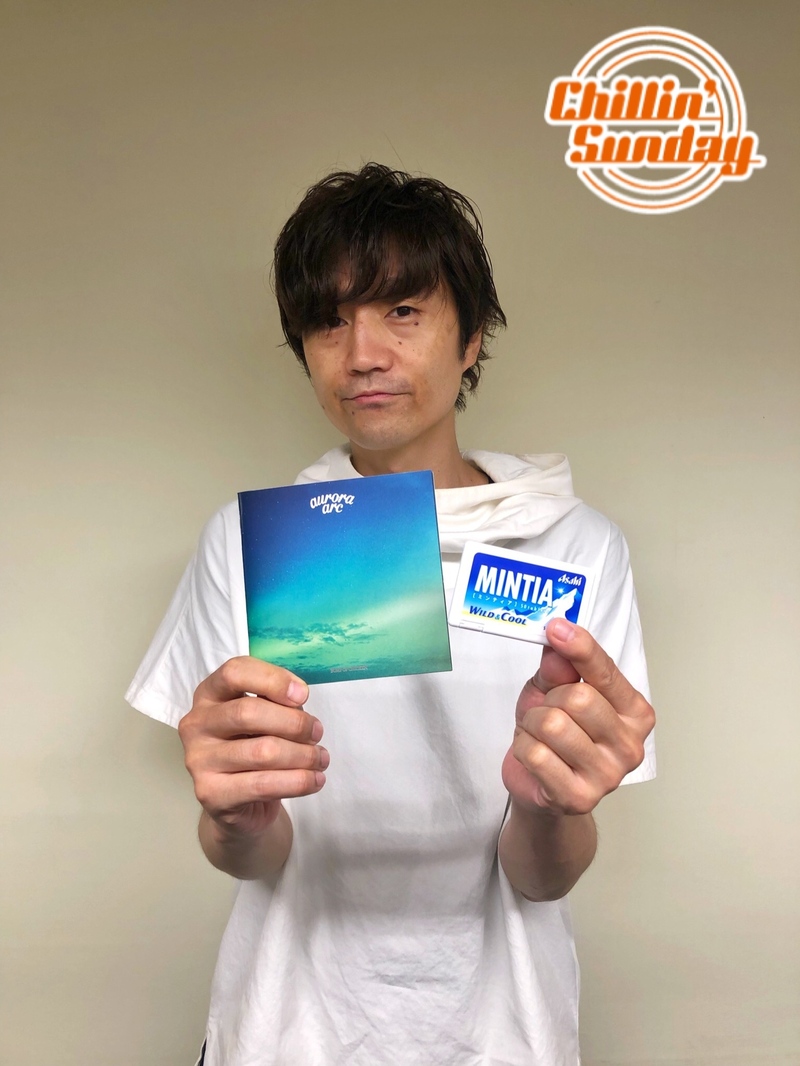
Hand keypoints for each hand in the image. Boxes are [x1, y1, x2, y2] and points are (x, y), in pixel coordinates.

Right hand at [178, 656, 327, 836]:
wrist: (239, 802)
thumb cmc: (254, 746)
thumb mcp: (264, 715)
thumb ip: (277, 700)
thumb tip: (298, 696)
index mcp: (208, 694)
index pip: (234, 672)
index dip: (272, 679)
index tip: (303, 694)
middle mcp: (196, 724)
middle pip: (248, 712)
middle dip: (294, 722)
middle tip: (317, 732)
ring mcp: (198, 761)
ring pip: (262, 752)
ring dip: (303, 755)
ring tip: (321, 758)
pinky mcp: (211, 794)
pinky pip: (263, 785)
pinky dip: (298, 781)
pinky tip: (314, 780)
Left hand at [502, 619, 654, 816]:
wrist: (539, 783)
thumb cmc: (554, 733)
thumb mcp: (553, 689)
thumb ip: (558, 667)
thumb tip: (558, 645)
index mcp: (634, 713)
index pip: (606, 672)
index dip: (580, 647)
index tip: (556, 627)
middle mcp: (630, 745)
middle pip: (578, 698)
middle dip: (549, 700)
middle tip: (546, 712)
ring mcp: (608, 776)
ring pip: (554, 725)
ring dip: (533, 725)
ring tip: (539, 735)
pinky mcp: (579, 798)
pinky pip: (536, 756)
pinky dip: (524, 749)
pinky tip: (534, 757)